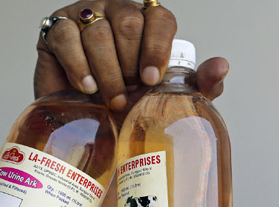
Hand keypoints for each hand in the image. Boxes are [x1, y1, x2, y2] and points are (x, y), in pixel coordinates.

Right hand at [34, 0, 227, 113]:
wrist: (90, 122)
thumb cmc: (131, 104)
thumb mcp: (169, 97)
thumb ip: (199, 83)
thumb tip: (222, 66)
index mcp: (148, 24)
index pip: (159, 18)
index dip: (157, 46)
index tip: (152, 79)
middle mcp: (118, 13)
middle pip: (129, 22)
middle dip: (130, 63)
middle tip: (130, 94)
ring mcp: (86, 17)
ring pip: (98, 31)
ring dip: (107, 71)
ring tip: (111, 98)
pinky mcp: (56, 30)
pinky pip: (65, 36)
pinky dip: (78, 64)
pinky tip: (86, 86)